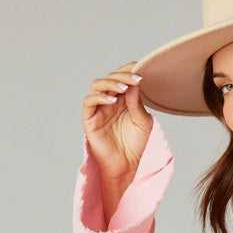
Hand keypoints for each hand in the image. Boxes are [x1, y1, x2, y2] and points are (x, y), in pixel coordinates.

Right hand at [82, 61, 152, 180]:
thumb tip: (134, 83)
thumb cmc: (136, 144)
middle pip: (111, 78)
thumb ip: (137, 103)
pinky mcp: (90, 119)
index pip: (123, 77)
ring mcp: (99, 108)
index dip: (130, 70)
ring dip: (110, 84)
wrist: (127, 165)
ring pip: (98, 85)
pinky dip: (99, 97)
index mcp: (124, 98)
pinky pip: (89, 102)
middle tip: (135, 79)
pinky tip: (112, 101)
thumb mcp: (143, 122)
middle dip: (123, 76)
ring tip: (123, 88)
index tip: (141, 67)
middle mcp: (110, 100)